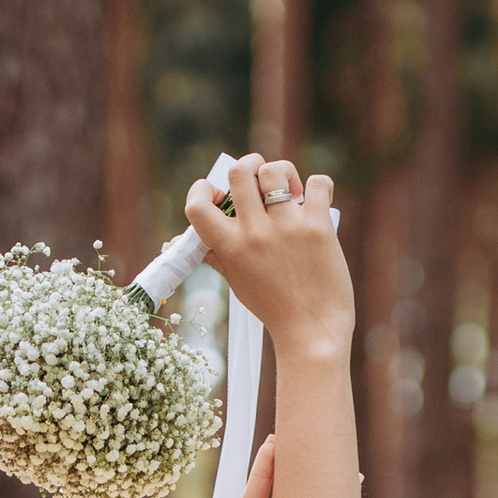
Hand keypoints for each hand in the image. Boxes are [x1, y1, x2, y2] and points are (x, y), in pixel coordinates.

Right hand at [185, 157, 354, 364]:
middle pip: (241, 170)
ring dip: (283, 173)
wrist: (312, 332)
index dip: (204, 187)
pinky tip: (316, 202)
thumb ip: (214, 253)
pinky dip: (318, 187)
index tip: (218, 193)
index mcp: (229, 247)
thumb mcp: (236, 280)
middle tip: (260, 182)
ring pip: (276, 170)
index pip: (198, 204)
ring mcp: (287, 228)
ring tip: (291, 192)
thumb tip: (178, 241)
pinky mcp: (318, 227)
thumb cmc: (273, 307)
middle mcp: (255, 233)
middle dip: (250, 166)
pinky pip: (317, 183)